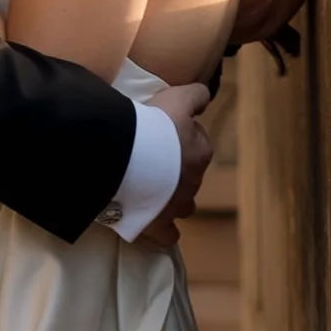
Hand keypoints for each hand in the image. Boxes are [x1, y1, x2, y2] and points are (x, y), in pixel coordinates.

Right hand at [128, 80, 211, 243]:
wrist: (126, 156)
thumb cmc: (152, 125)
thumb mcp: (176, 98)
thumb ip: (195, 95)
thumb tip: (205, 97)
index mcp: (200, 152)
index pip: (198, 143)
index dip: (180, 137)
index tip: (162, 133)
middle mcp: (194, 181)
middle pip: (189, 175)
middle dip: (176, 170)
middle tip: (151, 160)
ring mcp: (177, 205)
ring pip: (183, 205)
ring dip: (173, 200)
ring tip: (152, 193)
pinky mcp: (158, 225)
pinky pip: (167, 234)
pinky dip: (162, 230)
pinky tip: (151, 223)